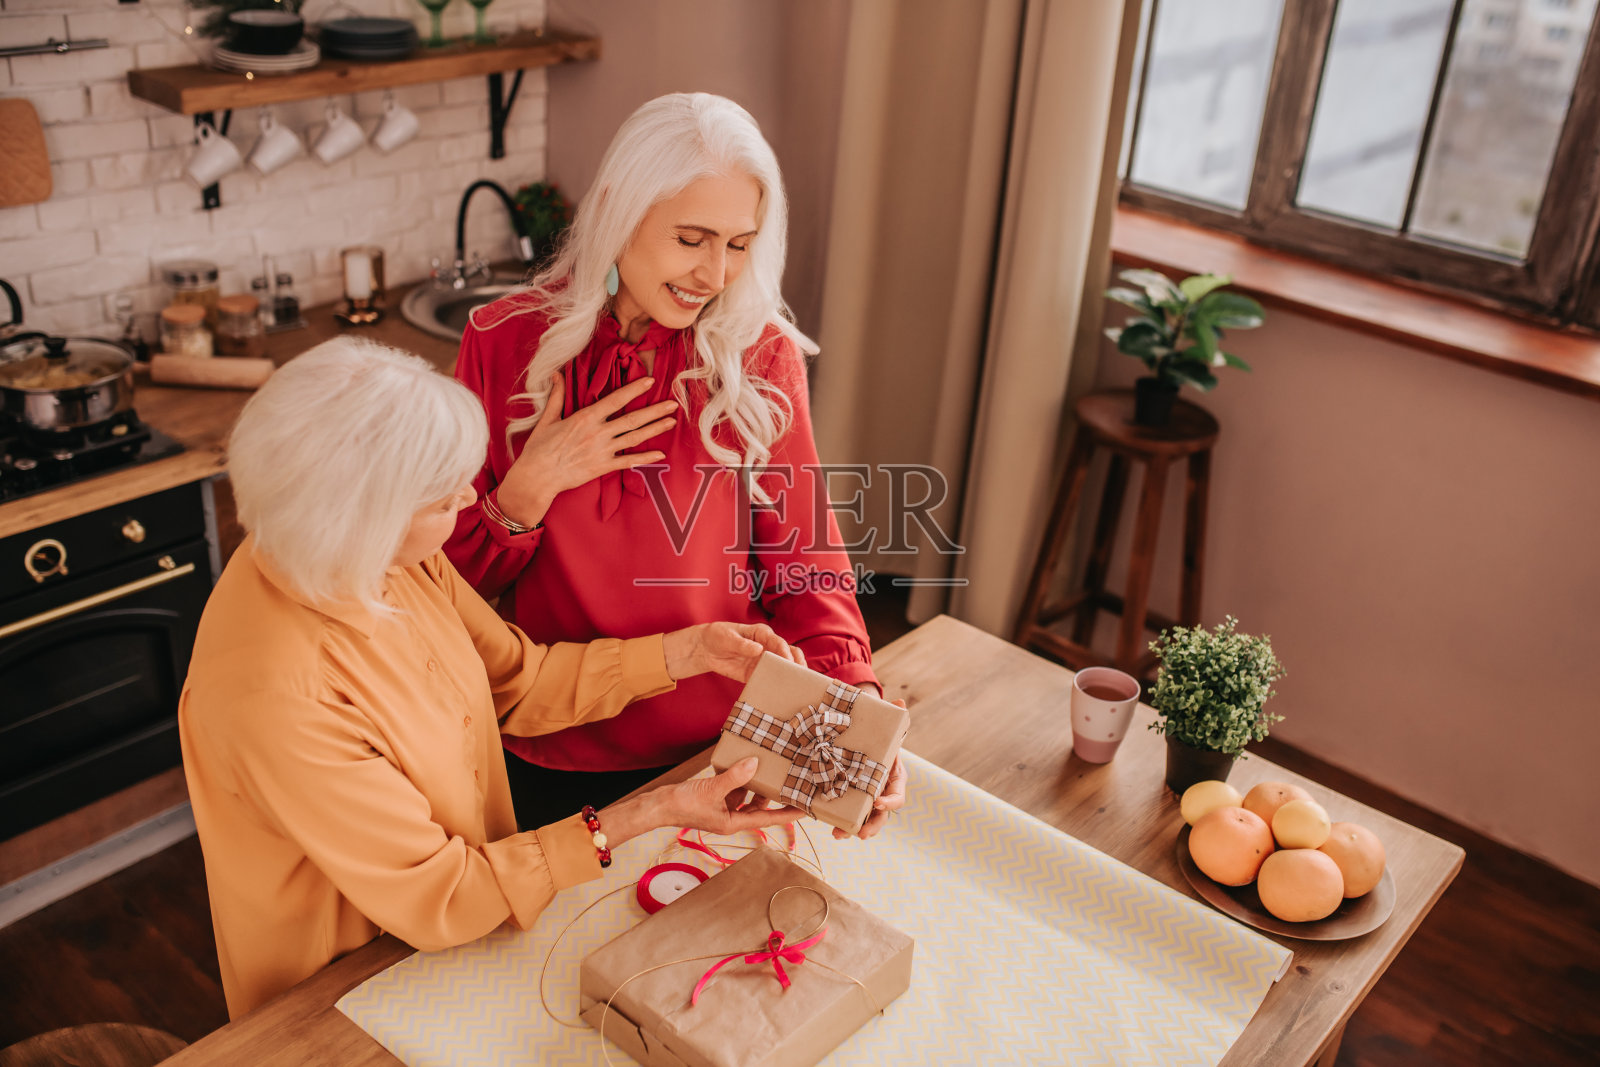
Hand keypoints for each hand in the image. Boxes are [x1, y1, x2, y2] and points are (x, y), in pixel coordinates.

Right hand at [493, 371, 678, 526]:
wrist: (537, 476)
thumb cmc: (539, 448)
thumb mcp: (547, 418)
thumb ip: (556, 396)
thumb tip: (556, 374)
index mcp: (585, 418)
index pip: (615, 400)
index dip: (634, 390)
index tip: (650, 381)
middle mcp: (598, 433)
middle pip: (632, 419)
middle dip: (654, 411)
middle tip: (673, 403)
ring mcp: (602, 451)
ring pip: (634, 438)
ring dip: (655, 429)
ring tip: (671, 422)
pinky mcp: (602, 467)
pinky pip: (628, 461)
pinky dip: (645, 458)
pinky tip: (660, 454)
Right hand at [658, 757, 803, 835]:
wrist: (658, 806)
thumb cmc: (682, 805)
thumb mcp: (712, 789)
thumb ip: (734, 777)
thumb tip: (754, 764)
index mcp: (733, 823)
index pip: (768, 819)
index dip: (788, 814)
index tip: (806, 809)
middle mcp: (731, 818)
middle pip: (759, 808)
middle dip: (773, 796)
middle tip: (789, 781)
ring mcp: (722, 809)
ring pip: (746, 797)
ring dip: (755, 785)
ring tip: (768, 769)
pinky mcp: (714, 799)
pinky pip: (733, 789)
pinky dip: (739, 779)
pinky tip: (743, 765)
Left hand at [661, 621, 805, 681]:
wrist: (705, 649)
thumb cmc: (718, 636)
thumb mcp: (727, 637)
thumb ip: (742, 644)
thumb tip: (758, 650)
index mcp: (762, 634)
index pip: (779, 642)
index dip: (785, 652)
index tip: (788, 663)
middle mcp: (767, 647)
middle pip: (789, 654)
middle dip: (797, 663)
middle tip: (802, 675)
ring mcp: (762, 661)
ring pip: (782, 668)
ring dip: (790, 676)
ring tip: (797, 686)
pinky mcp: (755, 673)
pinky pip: (768, 680)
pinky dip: (775, 686)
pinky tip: (781, 693)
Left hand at [833, 699, 907, 840]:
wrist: (861, 736)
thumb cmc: (874, 732)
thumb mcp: (882, 725)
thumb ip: (891, 717)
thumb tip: (900, 703)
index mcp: (893, 776)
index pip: (898, 795)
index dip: (890, 801)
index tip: (879, 803)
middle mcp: (881, 791)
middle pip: (882, 815)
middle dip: (874, 826)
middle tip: (862, 834)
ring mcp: (866, 797)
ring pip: (865, 819)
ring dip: (853, 830)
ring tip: (839, 835)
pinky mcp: (850, 798)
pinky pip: (847, 813)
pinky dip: (839, 821)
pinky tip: (827, 825)